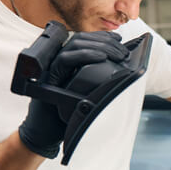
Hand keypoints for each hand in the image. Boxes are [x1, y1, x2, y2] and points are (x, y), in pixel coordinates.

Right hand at [18, 31, 127, 157]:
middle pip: (81, 39)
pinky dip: (85, 55)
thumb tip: (120, 66)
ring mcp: (51, 66)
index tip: (119, 39)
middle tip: (123, 52)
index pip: (84, 40)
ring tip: (118, 55)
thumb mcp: (89, 93)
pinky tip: (102, 58)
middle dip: (105, 42)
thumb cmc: (68, 114)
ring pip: (75, 45)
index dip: (102, 37)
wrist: (47, 132)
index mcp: (67, 62)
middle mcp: (58, 60)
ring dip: (100, 46)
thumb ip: (98, 78)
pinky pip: (65, 59)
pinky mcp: (48, 76)